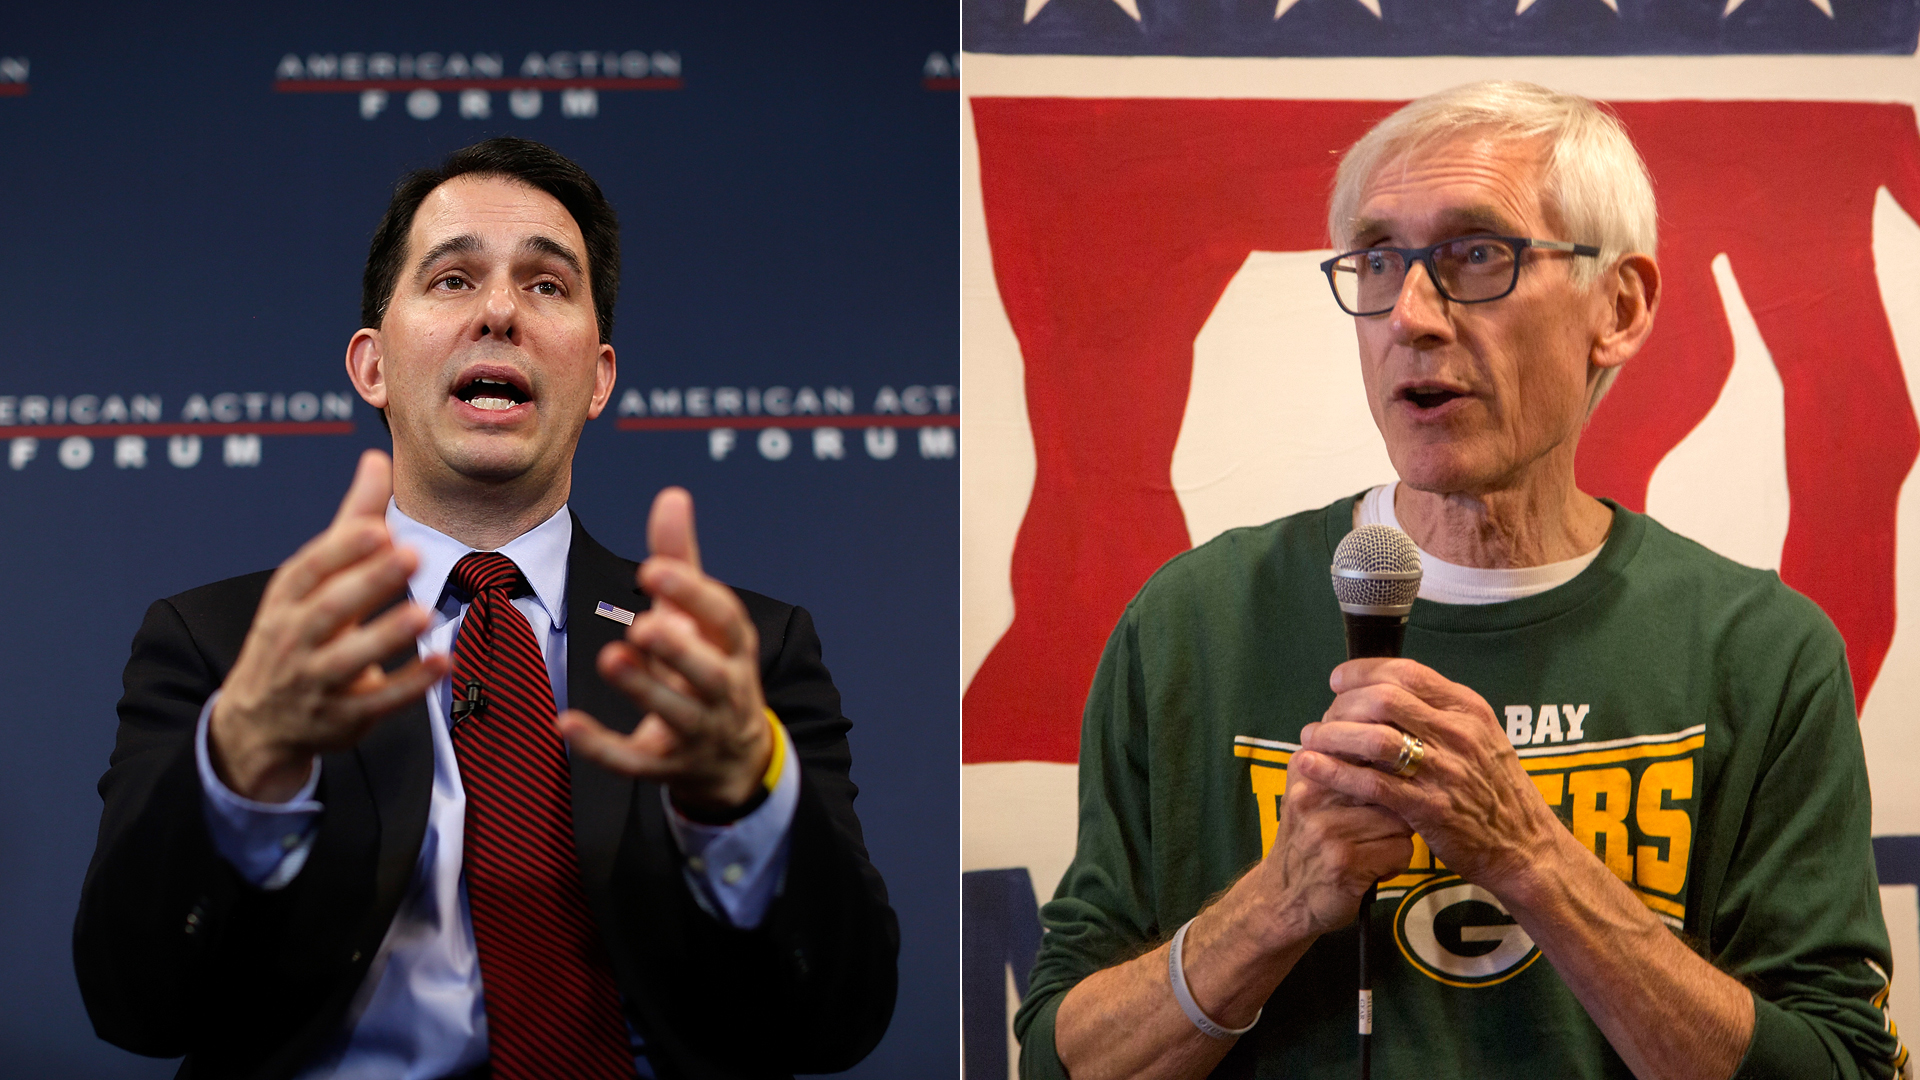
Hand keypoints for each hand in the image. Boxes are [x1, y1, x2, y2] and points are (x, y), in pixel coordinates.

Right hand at [208, 450, 448, 801]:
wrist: (258, 722)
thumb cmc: (297, 630)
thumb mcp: (313, 578)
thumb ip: (353, 521)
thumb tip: (377, 458)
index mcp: (288, 598)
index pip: (310, 568)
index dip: (342, 549)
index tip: (378, 527)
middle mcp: (296, 637)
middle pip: (330, 608)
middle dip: (369, 582)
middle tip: (412, 554)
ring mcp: (317, 680)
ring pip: (350, 657)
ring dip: (386, 635)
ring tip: (424, 612)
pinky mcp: (342, 716)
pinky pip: (379, 701)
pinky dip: (410, 684)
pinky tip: (443, 663)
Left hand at [556, 487, 774, 812]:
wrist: (733, 753)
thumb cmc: (710, 663)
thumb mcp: (700, 616)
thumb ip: (681, 559)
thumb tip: (672, 494)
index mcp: (732, 647)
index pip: (723, 618)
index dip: (692, 594)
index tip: (653, 568)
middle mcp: (723, 690)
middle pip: (707, 672)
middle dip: (678, 651)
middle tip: (642, 626)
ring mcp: (698, 731)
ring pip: (675, 713)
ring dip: (643, 689)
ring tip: (611, 658)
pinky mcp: (665, 765)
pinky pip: (633, 760)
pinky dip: (601, 746)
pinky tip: (566, 724)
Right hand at [1245, 760, 1413, 939]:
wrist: (1281, 897)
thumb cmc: (1306, 842)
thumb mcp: (1309, 795)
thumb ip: (1336, 765)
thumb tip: (1384, 735)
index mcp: (1304, 769)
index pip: (1363, 750)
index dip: (1386, 767)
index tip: (1390, 780)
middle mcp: (1312, 795)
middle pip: (1388, 784)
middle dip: (1397, 805)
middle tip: (1387, 821)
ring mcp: (1328, 829)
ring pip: (1400, 820)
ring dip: (1399, 838)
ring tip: (1378, 847)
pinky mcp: (1346, 861)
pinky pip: (1401, 851)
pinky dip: (1396, 862)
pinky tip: (1376, 868)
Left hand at [1292, 657, 1562, 893]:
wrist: (1526, 847)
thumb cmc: (1495, 791)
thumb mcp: (1480, 737)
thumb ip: (1439, 712)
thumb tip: (1387, 689)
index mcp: (1468, 710)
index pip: (1406, 672)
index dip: (1363, 672)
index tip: (1337, 681)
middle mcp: (1459, 734)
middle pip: (1384, 699)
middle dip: (1343, 705)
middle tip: (1323, 718)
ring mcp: (1446, 772)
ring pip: (1374, 739)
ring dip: (1333, 737)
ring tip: (1310, 741)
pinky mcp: (1431, 809)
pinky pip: (1372, 785)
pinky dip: (1336, 773)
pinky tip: (1312, 769)